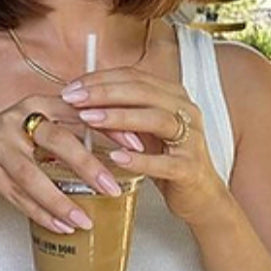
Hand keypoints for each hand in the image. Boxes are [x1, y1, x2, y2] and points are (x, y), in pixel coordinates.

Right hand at [0, 98, 126, 235]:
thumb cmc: (8, 146)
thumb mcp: (37, 131)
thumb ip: (71, 134)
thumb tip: (123, 148)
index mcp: (37, 105)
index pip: (79, 113)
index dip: (108, 128)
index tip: (136, 146)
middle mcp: (15, 120)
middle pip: (57, 141)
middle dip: (88, 166)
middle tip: (112, 188)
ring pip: (33, 175)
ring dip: (61, 201)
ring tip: (84, 220)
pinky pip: (15, 195)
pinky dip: (40, 213)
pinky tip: (61, 226)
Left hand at [59, 68, 231, 226]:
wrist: (199, 194)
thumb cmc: (165, 158)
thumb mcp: (142, 129)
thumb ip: (121, 110)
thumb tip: (81, 95)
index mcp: (173, 96)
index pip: (134, 76)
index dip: (100, 79)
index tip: (70, 87)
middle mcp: (186, 110)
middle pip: (143, 91)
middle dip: (104, 92)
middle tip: (73, 98)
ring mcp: (191, 138)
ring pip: (155, 119)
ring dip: (119, 117)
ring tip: (88, 119)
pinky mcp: (190, 168)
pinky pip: (163, 162)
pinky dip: (138, 159)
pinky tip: (115, 157)